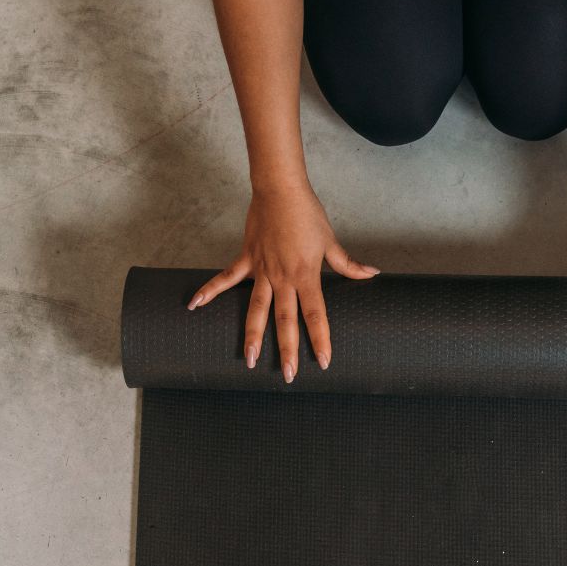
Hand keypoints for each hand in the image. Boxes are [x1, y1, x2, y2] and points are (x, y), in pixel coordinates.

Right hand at [187, 180, 377, 380]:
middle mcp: (283, 277)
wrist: (280, 190)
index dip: (320, 339)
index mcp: (306, 275)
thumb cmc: (307, 214)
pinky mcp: (246, 259)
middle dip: (287, 349)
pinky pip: (226, 279)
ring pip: (255, 309)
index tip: (323, 361)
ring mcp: (262, 270)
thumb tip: (371, 274)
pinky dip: (210, 291)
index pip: (315, 314)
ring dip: (251, 335)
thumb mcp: (330, 241)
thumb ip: (347, 264)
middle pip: (285, 320)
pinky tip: (195, 306)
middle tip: (287, 376)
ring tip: (249, 359)